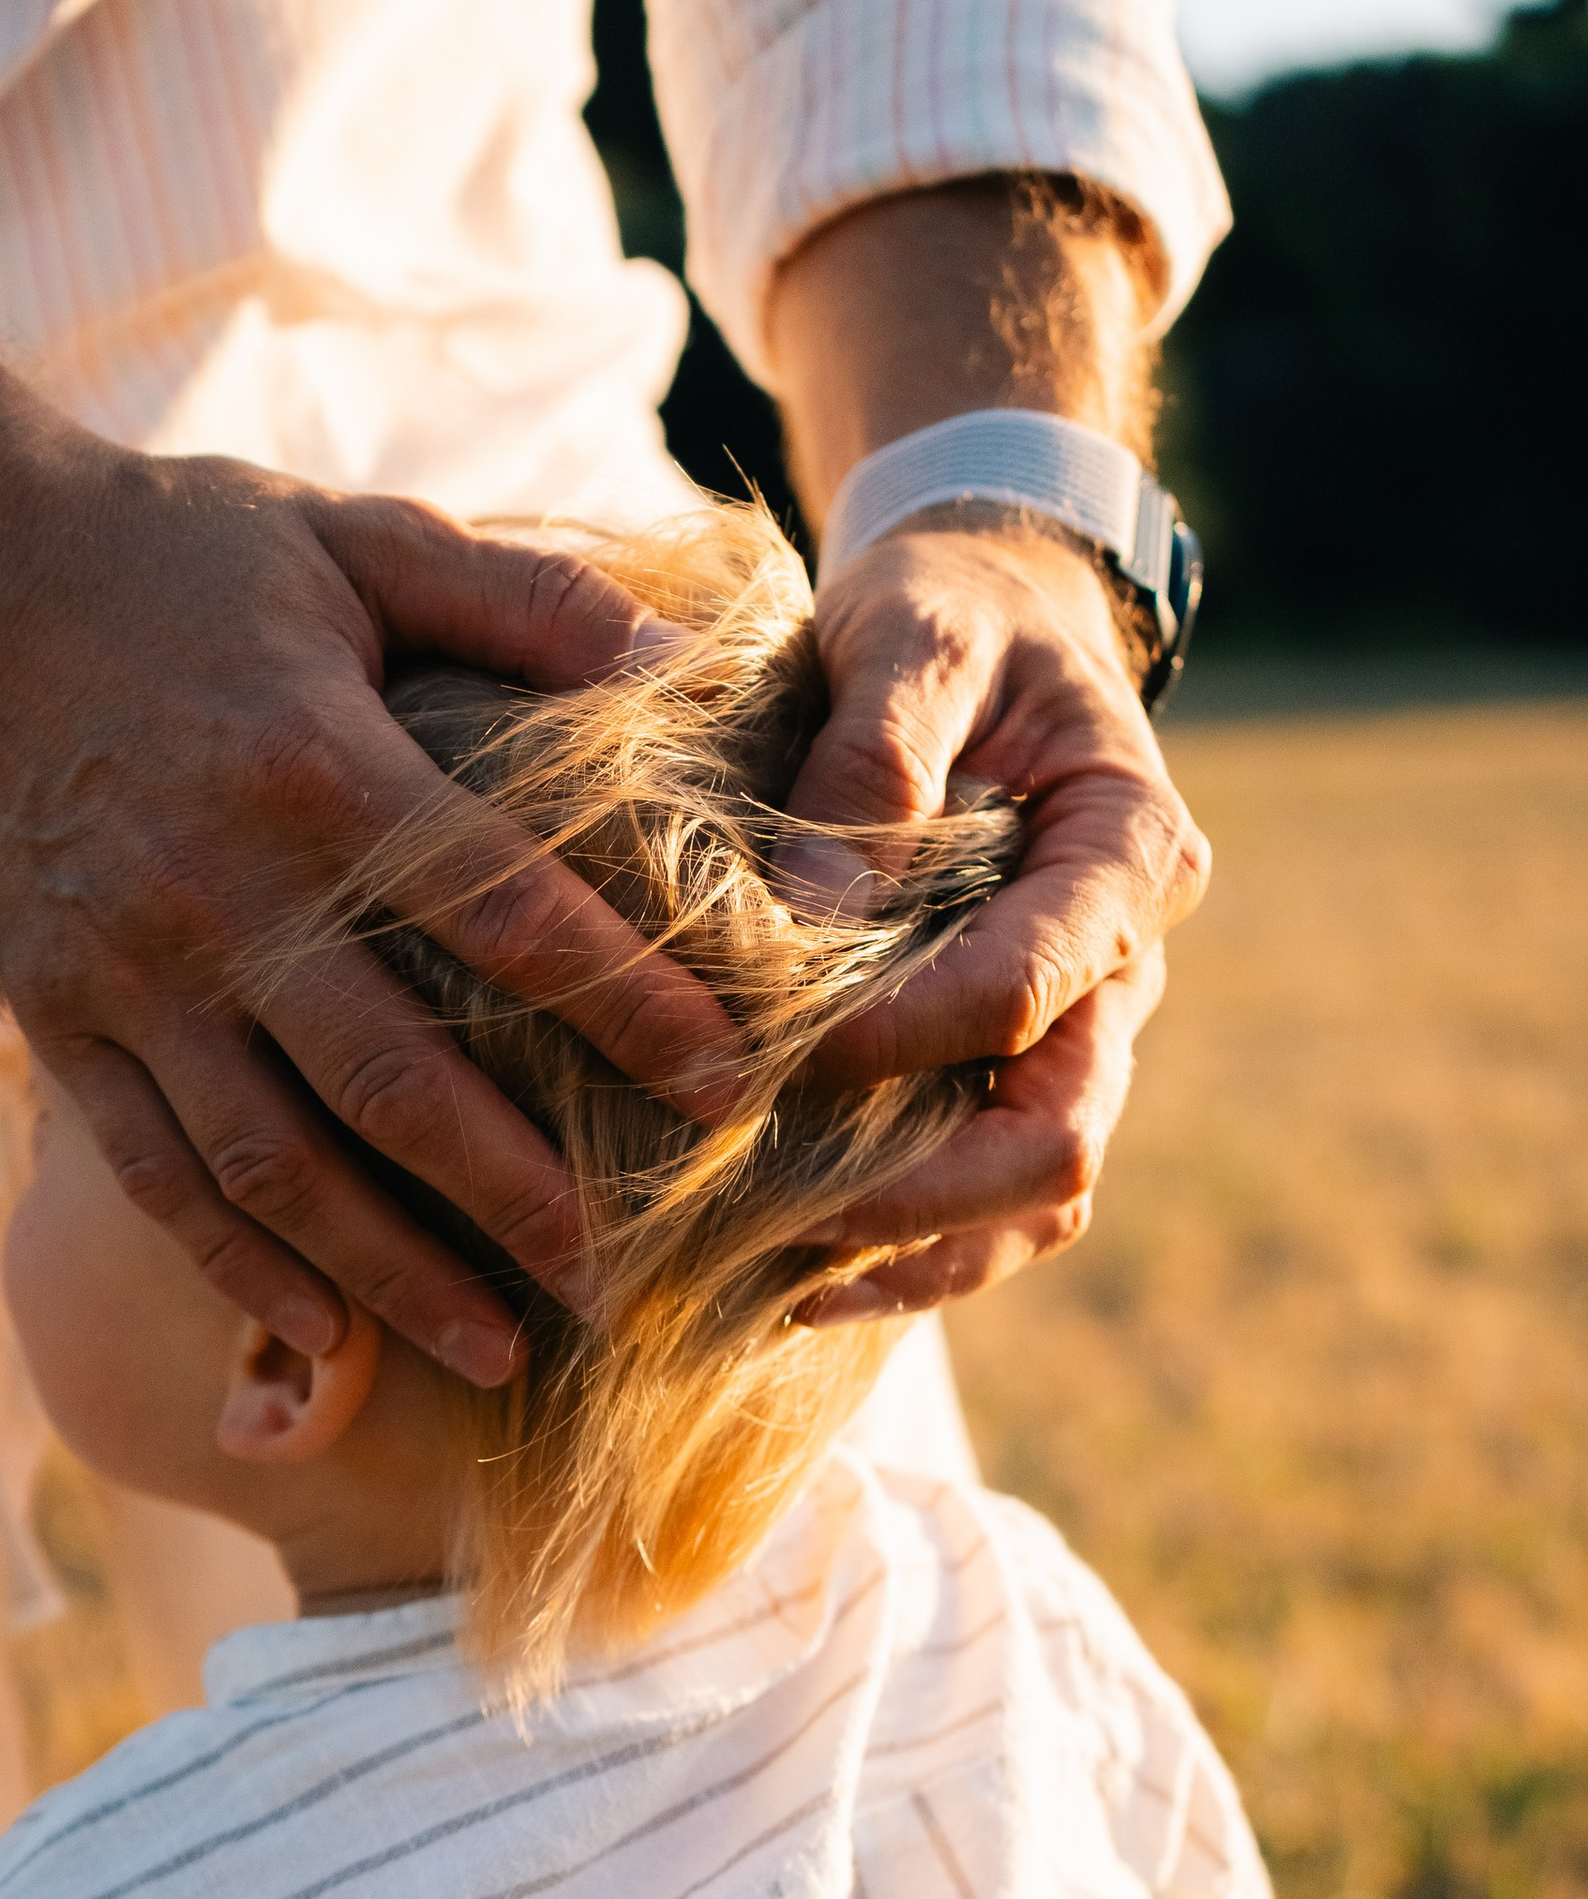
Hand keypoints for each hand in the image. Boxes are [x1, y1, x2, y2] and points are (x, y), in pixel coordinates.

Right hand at [0, 271, 738, 1386]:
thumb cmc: (182, 558)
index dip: (626, 1007)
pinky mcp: (57, 1020)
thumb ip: (518, 600)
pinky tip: (321, 1330)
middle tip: (620, 1278)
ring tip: (496, 1348)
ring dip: (389, 1272)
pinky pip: (155, 1173)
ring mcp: (131, 974)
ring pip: (273, 1164)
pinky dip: (238, 1267)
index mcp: (320, 771)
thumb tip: (673, 653)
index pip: (508, 915)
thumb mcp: (358, 541)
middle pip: (395, 1083)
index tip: (723, 1088)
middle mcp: (223, 893)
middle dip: (516, 1194)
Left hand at [788, 516, 1204, 1313]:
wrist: (984, 623)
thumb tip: (814, 906)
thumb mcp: (913, 632)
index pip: (1032, 988)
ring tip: (774, 1281)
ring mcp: (1079, 1035)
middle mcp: (1122, 966)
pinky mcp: (1014, 1073)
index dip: (909, 1037)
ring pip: (1036, 1201)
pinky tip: (790, 1286)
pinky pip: (989, 1208)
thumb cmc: (948, 611)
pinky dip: (903, 1256)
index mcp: (1125, 852)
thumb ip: (876, 756)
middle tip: (772, 1215)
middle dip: (918, 1194)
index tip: (782, 1054)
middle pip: (1058, 1137)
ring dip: (914, 1252)